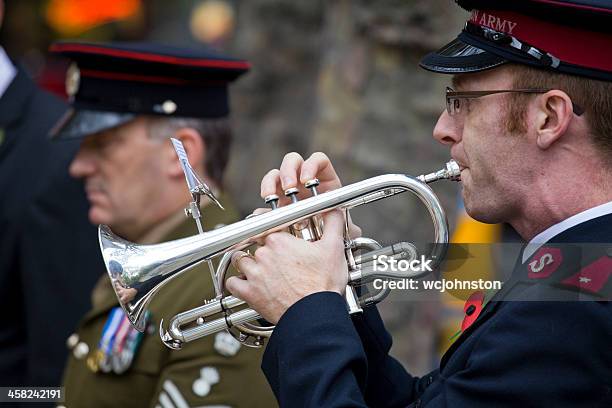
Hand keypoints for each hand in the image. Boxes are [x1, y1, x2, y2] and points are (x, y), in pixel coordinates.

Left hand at [225, 210, 348, 323]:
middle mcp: (264, 254)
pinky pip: (233, 283)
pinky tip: (245, 283)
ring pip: (240, 260)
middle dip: (264, 250)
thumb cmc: (323, 285)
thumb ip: (333, 223)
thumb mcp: (334, 248)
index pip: (268, 226)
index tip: (277, 236)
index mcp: (280, 240)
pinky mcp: (250, 293)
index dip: (273, 231)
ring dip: (246, 263)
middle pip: (255, 244)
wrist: (314, 314)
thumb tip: (334, 210)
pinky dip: (237, 283)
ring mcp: (254, 273)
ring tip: (258, 268)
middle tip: (276, 258)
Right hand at [260, 152, 360, 237]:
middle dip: (289, 171)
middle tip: (289, 188)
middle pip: (294, 161)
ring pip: (276, 174)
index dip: (311, 165)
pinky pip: (266, 194)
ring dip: (272, 181)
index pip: (318, 161)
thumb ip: (347, 227)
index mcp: (325, 181)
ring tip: (271, 196)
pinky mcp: (275, 203)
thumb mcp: (343, 230)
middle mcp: (305, 181)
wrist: (318, 249)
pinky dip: (264, 199)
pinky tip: (264, 210)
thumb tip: (353, 229)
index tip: (307, 180)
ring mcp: (288, 190)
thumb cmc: (334, 233)